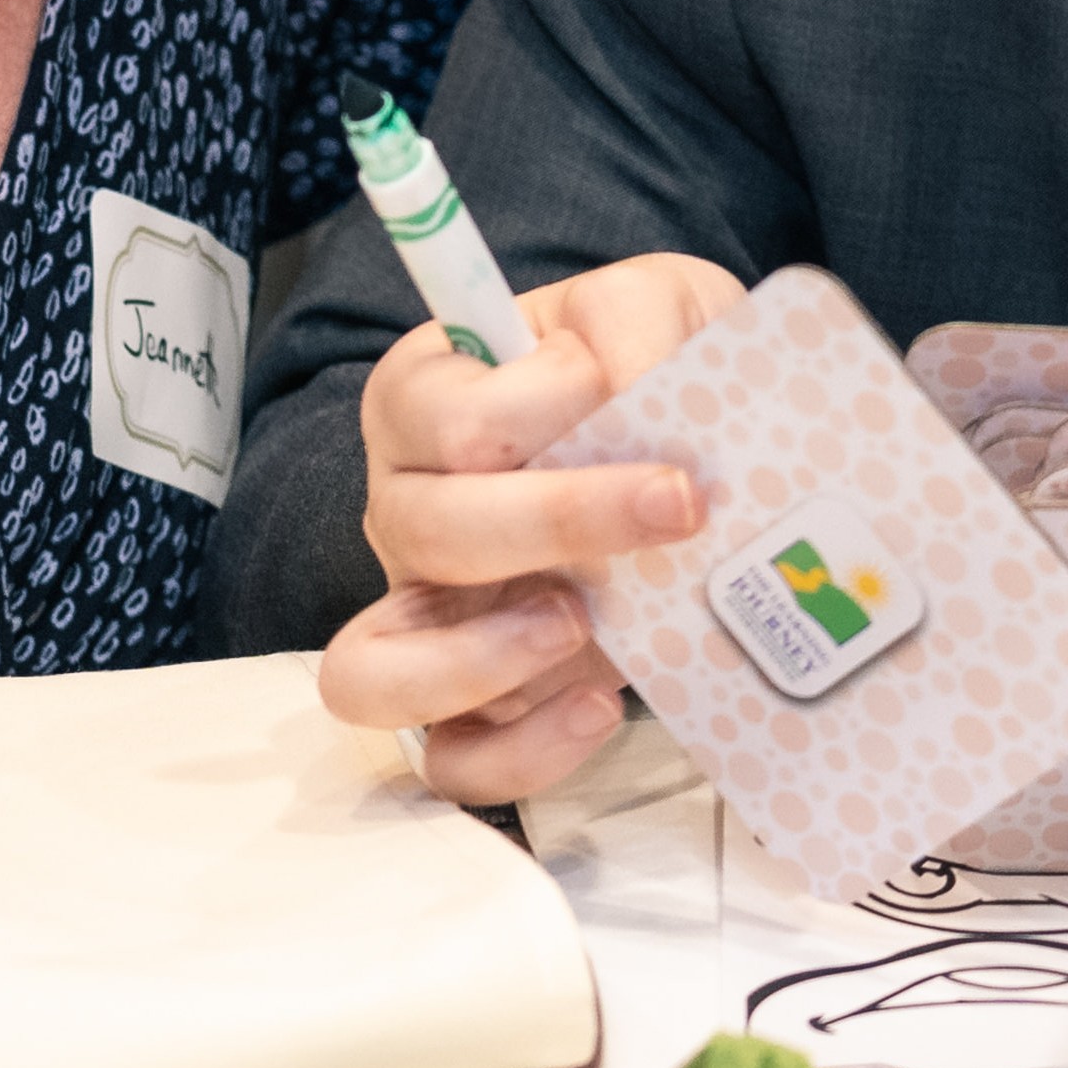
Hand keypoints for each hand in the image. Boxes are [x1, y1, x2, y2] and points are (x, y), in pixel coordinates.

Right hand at [312, 251, 748, 808]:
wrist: (694, 456)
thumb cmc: (650, 371)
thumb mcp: (655, 305)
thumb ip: (637, 322)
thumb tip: (631, 391)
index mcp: (422, 400)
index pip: (444, 414)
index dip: (543, 404)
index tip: (633, 390)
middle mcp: (404, 508)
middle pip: (421, 530)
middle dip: (558, 518)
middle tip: (677, 504)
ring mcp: (430, 617)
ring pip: (373, 672)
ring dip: (480, 655)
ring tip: (584, 621)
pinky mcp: (480, 703)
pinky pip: (455, 762)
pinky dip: (523, 750)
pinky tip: (601, 703)